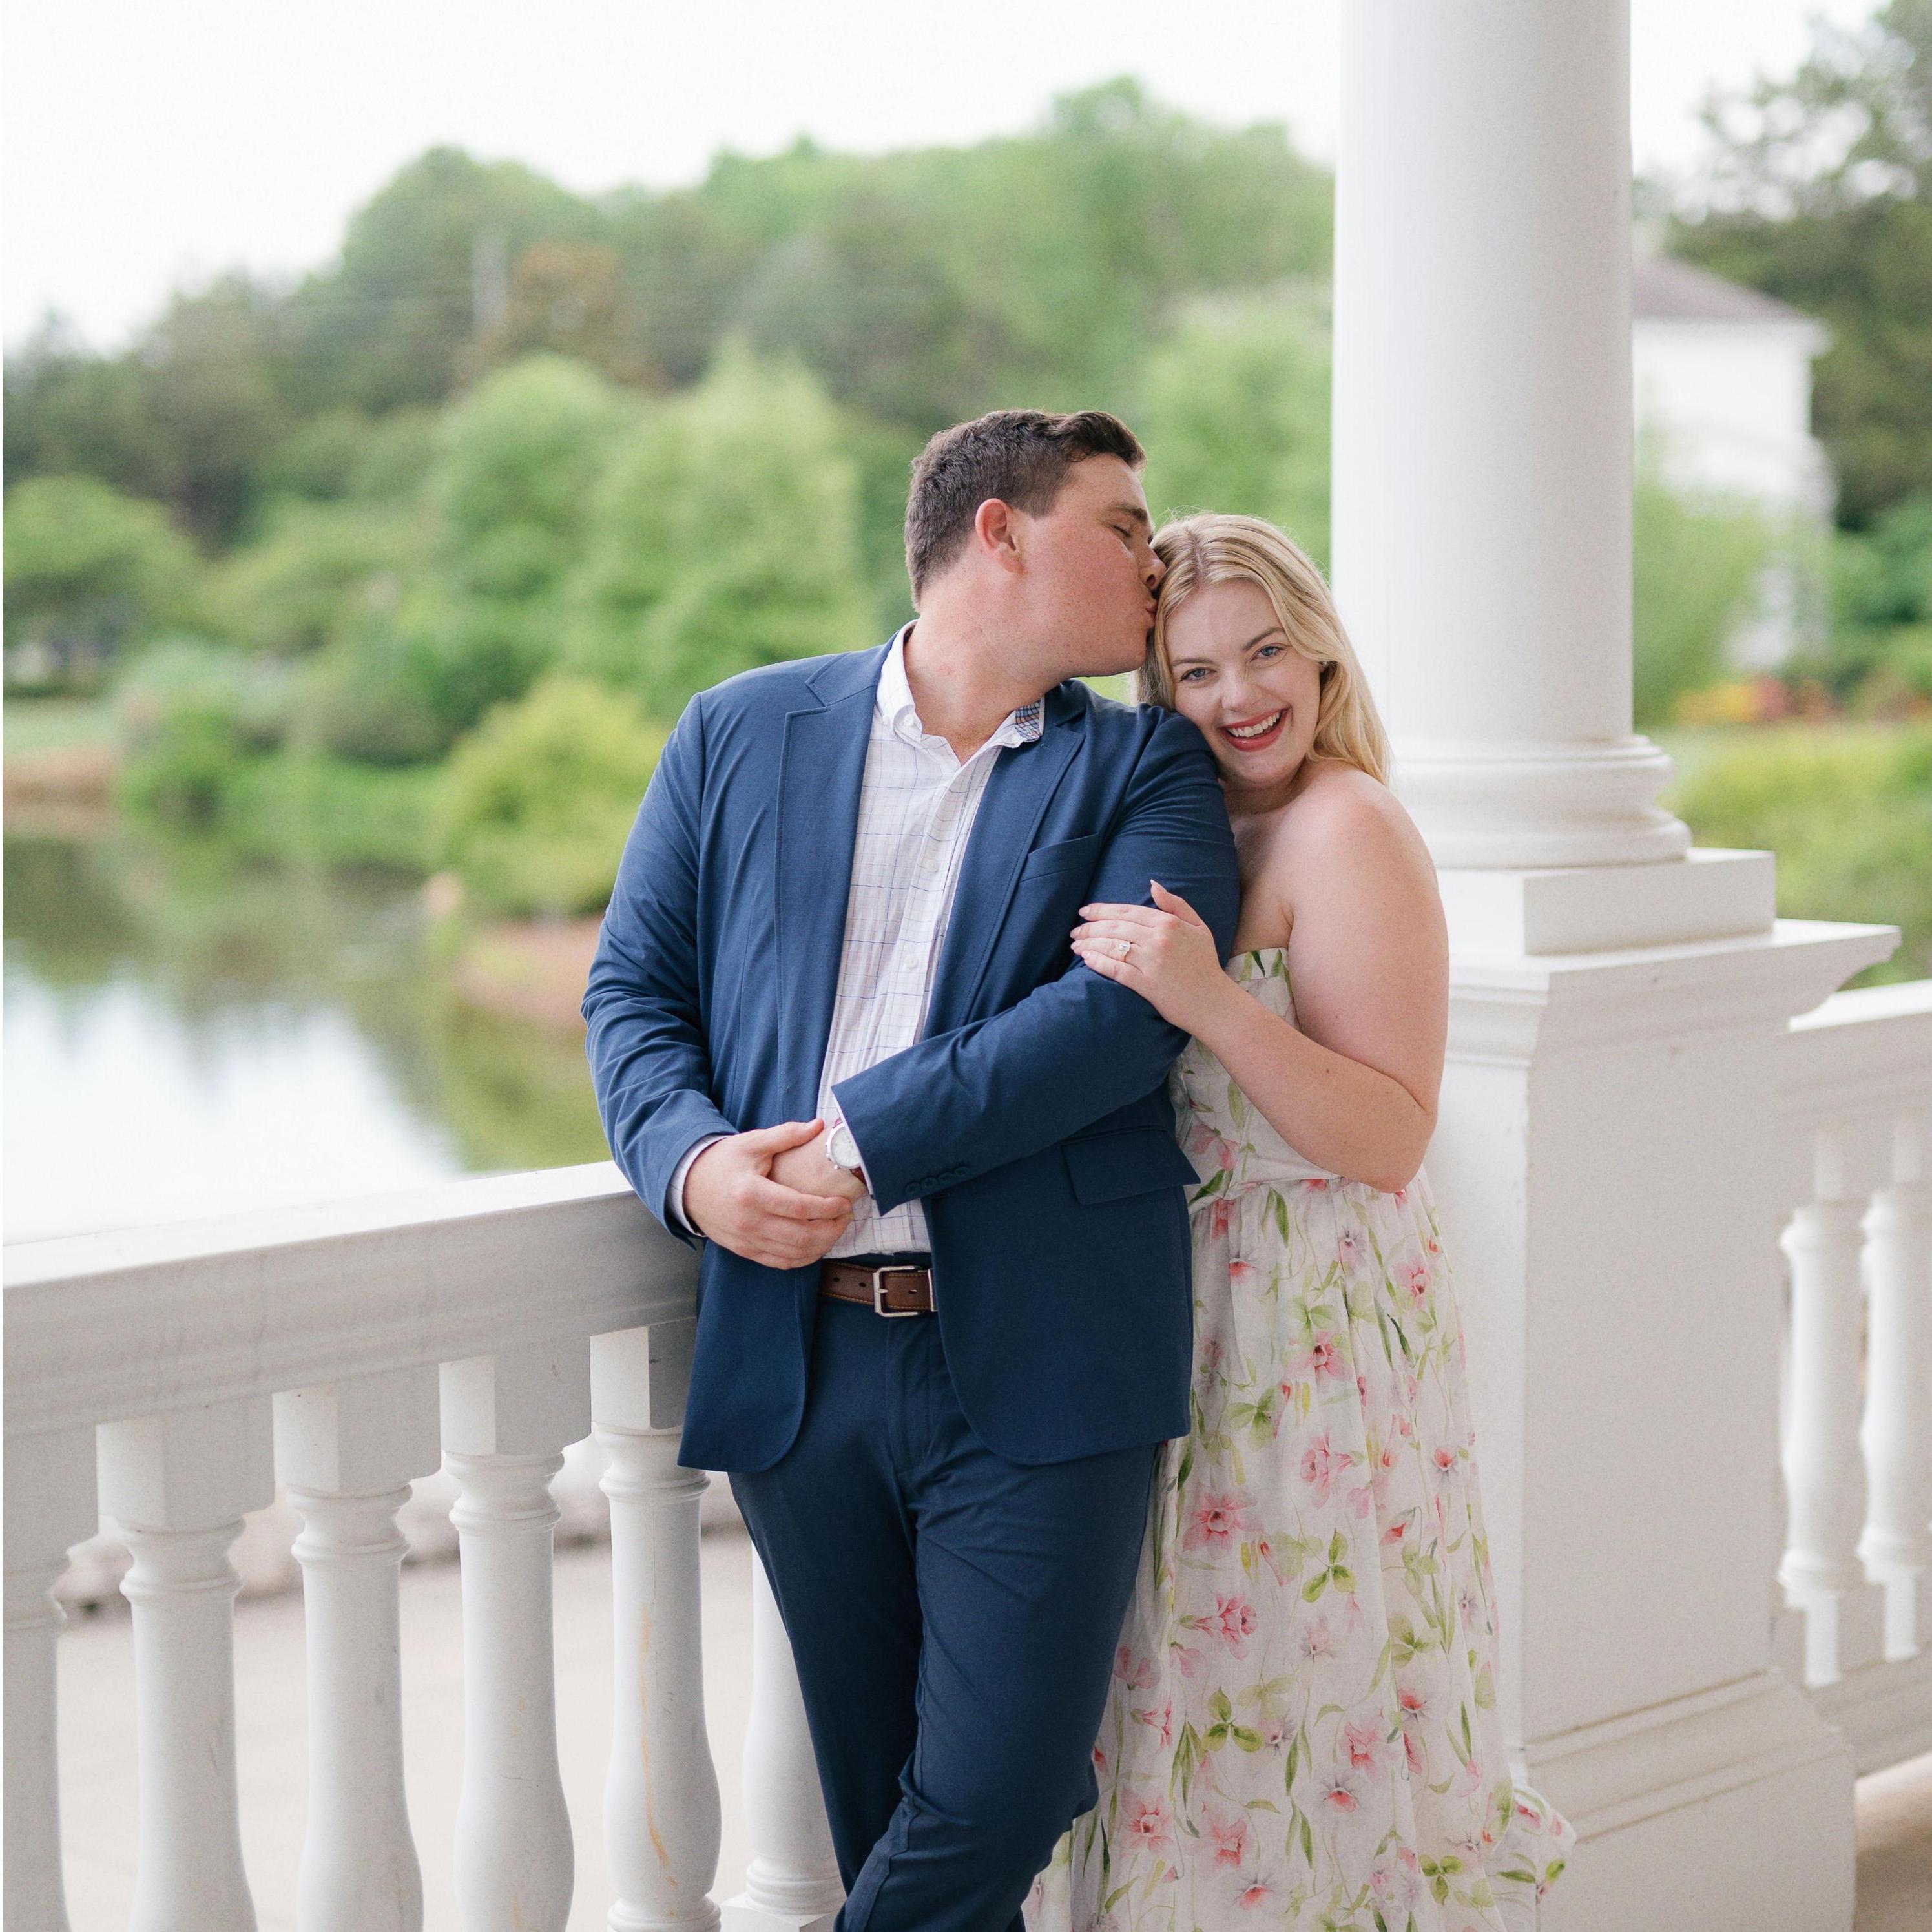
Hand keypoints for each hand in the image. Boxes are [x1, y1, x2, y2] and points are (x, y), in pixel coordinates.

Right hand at [684, 1120, 855, 1268]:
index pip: (799, 1208)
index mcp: (752, 1194)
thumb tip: (818, 1125)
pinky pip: (780, 1262)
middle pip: (802, 1237)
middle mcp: (749, 1222)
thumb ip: (786, 1135)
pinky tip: (816, 1244)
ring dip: (822, 1245)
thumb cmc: (722, 1162)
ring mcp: (746, 1241)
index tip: (845, 1202)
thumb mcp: (752, 1143)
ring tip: (835, 1228)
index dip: (827, 1208)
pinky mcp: (745, 1251)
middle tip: (846, 1216)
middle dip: (832, 1229)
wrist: (688, 1185)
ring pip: (794, 1254)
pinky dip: (803, 1257)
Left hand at [1071, 882, 1228, 1033]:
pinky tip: (1086, 959)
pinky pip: (1116, 969)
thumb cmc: (1205, 964)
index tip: (1085, 912)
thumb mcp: (1198, 927)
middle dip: (1089, 927)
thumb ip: (1176, 905)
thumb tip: (1152, 885)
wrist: (1213, 1002)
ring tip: (1075, 946)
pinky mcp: (1146, 984)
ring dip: (1089, 944)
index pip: (1127, 911)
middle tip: (1075, 931)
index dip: (1101, 910)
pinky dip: (1098, 963)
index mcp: (1169, 923)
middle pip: (1115, 927)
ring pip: (1112, 946)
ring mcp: (1152, 962)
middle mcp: (1158, 939)